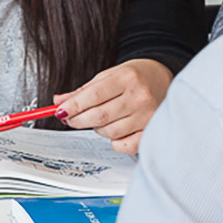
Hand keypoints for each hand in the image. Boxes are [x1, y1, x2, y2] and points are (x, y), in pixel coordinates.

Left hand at [53, 58, 172, 154]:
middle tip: (70, 118)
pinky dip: (115, 142)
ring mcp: (147, 116)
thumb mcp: (108, 76)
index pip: (93, 96)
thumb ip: (83, 91)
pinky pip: (125, 146)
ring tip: (100, 119)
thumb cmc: (135, 77)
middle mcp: (140, 97)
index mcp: (127, 78)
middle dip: (78, 120)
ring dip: (97, 129)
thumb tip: (59, 102)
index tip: (60, 111)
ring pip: (109, 132)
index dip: (72, 106)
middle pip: (99, 116)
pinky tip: (115, 132)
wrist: (163, 78)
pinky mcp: (151, 131)